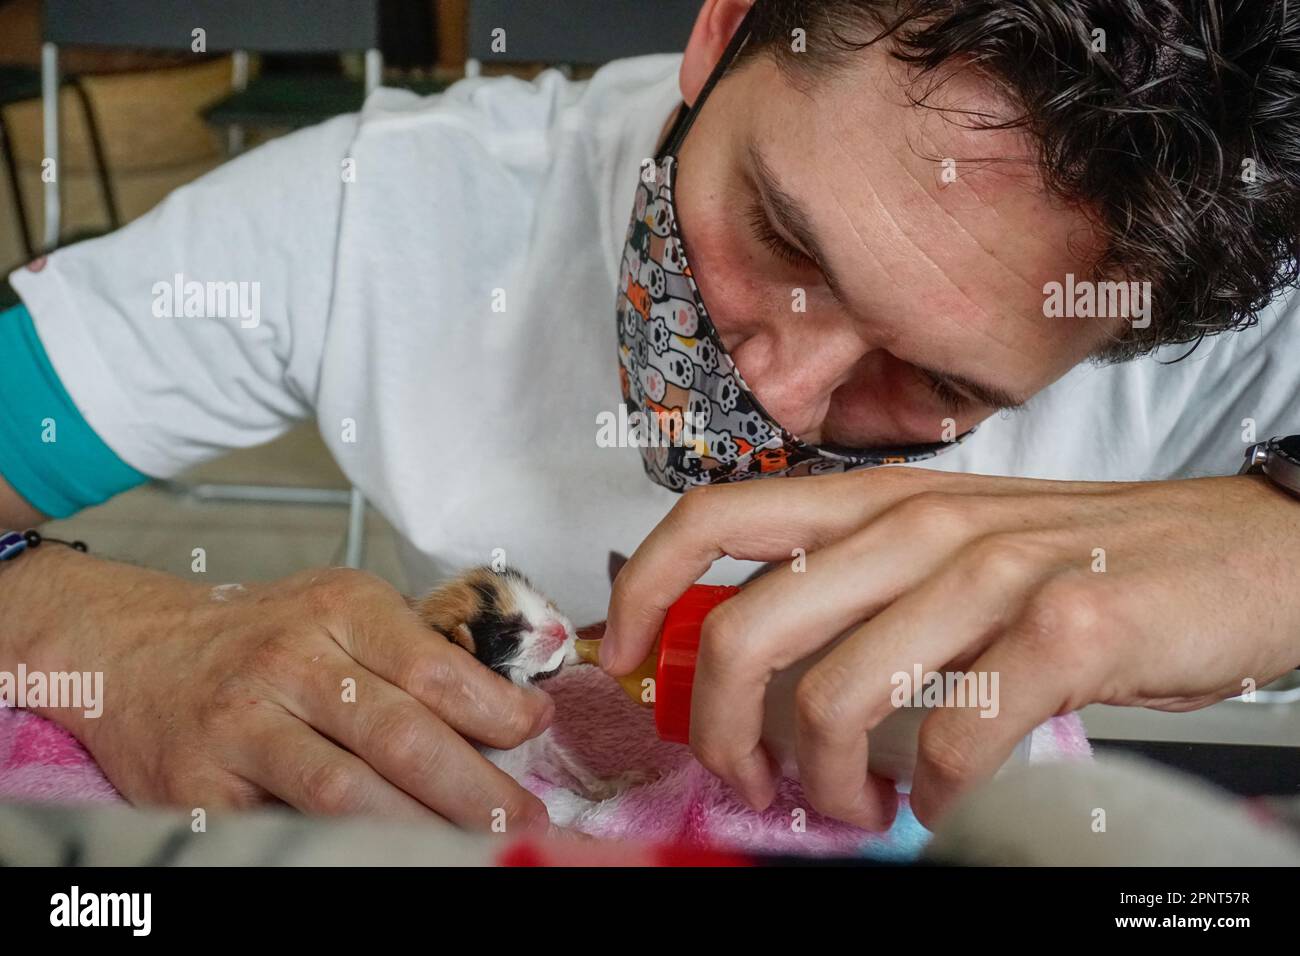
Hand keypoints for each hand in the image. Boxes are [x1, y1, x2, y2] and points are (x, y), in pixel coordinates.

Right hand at [19, 558, 553, 831]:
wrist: (135, 648)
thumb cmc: (261, 632)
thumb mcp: (341, 608)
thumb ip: (418, 651)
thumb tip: (515, 710)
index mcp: (339, 610)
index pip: (434, 667)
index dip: (496, 710)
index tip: (536, 733)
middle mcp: (289, 662)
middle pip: (401, 736)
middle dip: (476, 789)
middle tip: (528, 821)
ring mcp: (240, 726)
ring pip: (345, 792)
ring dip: (420, 830)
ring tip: (475, 850)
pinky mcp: (198, 786)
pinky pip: (283, 828)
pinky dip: (339, 849)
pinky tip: (384, 857)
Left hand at [603, 468, 1299, 828]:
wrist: (1240, 551)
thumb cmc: (1080, 559)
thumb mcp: (947, 549)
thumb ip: (855, 588)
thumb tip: (753, 669)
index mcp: (876, 501)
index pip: (715, 517)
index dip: (641, 586)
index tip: (620, 658)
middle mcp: (917, 524)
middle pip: (746, 631)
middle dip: (720, 731)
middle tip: (752, 783)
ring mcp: (990, 572)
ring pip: (836, 699)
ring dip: (828, 784)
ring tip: (859, 804)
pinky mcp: (1066, 631)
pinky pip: (954, 741)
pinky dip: (935, 795)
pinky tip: (946, 798)